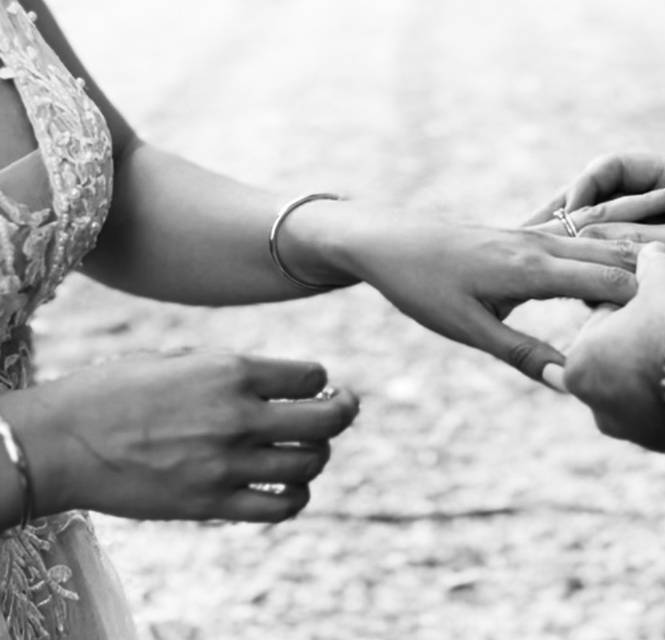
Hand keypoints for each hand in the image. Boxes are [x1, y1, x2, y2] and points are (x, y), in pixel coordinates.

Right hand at [3, 353, 358, 523]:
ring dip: (318, 454)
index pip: (312, 376)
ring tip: (308, 449)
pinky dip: (296, 496)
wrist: (61, 442)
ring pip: (310, 464)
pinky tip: (289, 486)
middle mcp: (238, 416)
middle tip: (342, 408)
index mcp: (231, 371)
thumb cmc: (115, 391)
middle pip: (327, 420)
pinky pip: (281, 506)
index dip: (318, 379)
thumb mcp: (180, 359)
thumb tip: (278, 379)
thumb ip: (233, 370)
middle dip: (343, 411)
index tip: (312, 384)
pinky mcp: (213, 504)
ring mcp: (228, 464)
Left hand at [287, 202, 656, 385]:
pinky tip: (638, 225)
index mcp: (531, 269)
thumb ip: (522, 352)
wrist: (384, 239)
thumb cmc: (420, 286)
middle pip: (622, 249)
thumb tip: (569, 378)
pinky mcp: (526, 233)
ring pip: (607, 233)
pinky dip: (619, 227)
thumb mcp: (468, 328)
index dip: (662, 287)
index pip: (611, 279)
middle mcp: (542, 245)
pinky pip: (582, 230)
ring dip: (655, 228)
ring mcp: (535, 234)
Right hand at [528, 153, 664, 301]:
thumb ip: (635, 240)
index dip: (583, 190)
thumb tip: (579, 237)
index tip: (564, 216)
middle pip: (608, 200)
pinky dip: (609, 272)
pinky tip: (586, 292)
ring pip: (614, 234)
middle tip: (539, 239)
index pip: (613, 168)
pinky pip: (629, 260)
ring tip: (557, 268)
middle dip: (574, 223)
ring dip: (589, 251)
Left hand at [564, 243, 664, 451]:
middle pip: (620, 355)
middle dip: (645, 337)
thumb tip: (653, 252)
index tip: (659, 296)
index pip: (602, 320)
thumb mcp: (663, 278)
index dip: (634, 300)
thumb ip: (651, 261)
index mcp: (579, 366)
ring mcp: (633, 431)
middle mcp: (597, 407)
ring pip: (646, 383)